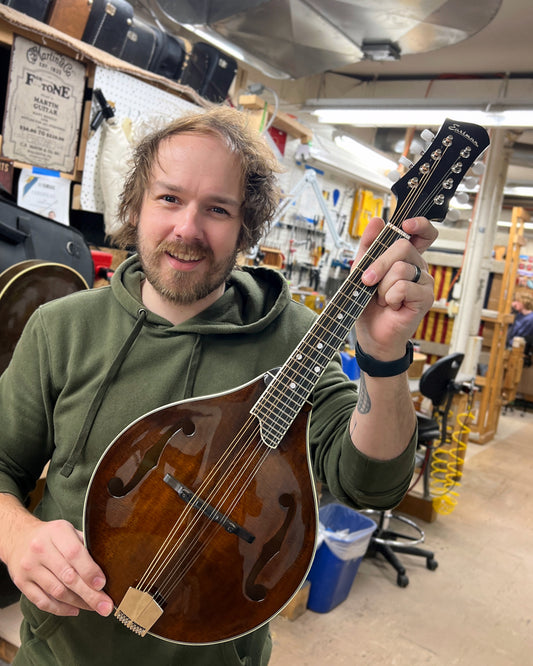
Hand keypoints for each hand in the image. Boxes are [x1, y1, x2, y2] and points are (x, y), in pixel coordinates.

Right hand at [6, 514, 113, 617]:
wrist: (18, 537)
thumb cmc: (51, 536)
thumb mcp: (68, 530)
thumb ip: (84, 545)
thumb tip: (108, 565)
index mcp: (56, 532)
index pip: (75, 553)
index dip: (89, 570)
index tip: (102, 584)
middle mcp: (40, 549)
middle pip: (68, 576)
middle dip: (89, 594)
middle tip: (105, 606)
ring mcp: (29, 567)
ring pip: (56, 592)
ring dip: (78, 603)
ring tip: (94, 608)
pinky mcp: (21, 583)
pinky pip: (42, 601)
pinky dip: (60, 609)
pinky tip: (75, 610)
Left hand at [353, 216, 436, 359]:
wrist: (370, 333)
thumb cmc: (367, 303)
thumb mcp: (361, 269)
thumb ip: (368, 245)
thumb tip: (377, 221)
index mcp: (406, 257)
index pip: (423, 233)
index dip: (419, 224)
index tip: (405, 224)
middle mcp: (418, 266)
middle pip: (402, 247)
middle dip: (379, 264)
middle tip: (368, 280)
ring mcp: (424, 282)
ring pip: (401, 269)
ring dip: (382, 286)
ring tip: (382, 298)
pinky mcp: (426, 298)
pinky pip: (404, 287)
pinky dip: (390, 297)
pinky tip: (392, 305)